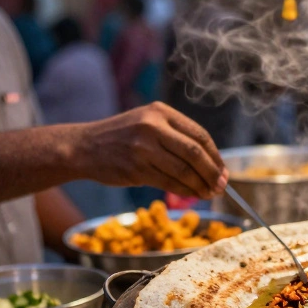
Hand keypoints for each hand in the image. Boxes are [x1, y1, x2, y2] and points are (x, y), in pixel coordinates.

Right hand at [71, 102, 227, 198]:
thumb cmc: (121, 137)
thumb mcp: (147, 123)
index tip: (224, 170)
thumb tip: (211, 162)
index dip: (216, 156)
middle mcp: (153, 127)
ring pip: (183, 170)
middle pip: (195, 153)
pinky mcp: (136, 168)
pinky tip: (192, 195)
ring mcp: (143, 148)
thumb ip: (175, 136)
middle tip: (222, 186)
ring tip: (209, 193)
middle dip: (213, 172)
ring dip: (200, 185)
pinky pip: (168, 182)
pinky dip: (184, 191)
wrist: (83, 147)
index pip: (199, 135)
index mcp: (160, 112)